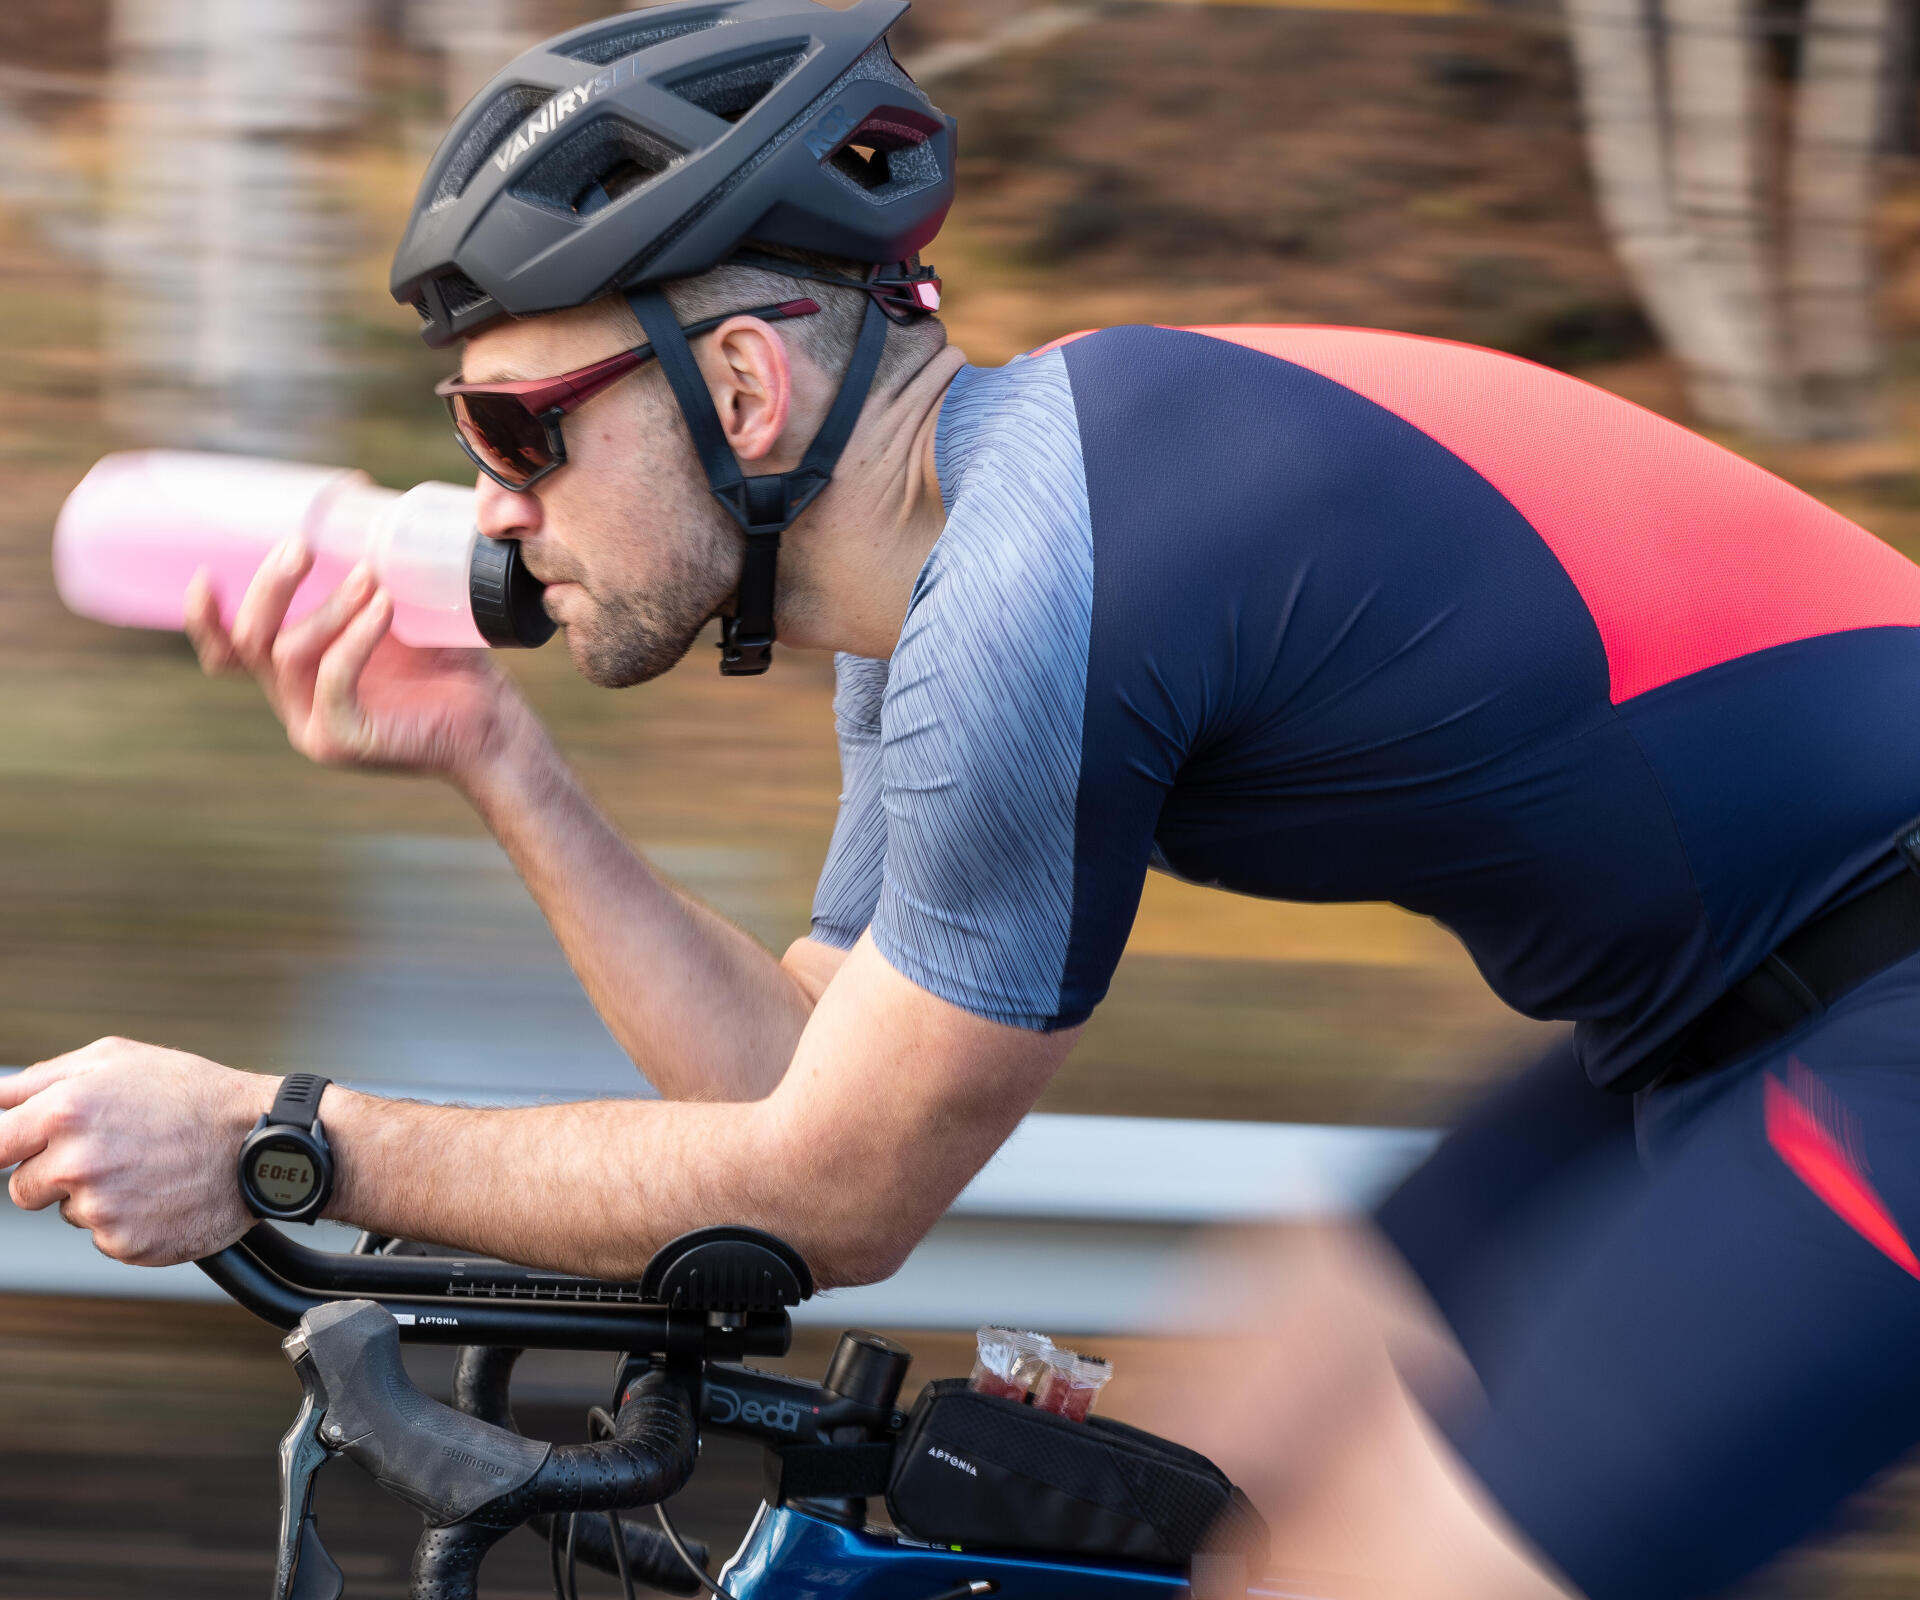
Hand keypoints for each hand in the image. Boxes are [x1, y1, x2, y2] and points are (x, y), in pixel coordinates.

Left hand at [0, 1040, 276, 1264]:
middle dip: (56, 1173)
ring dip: (96, 1196)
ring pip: (68, 1212)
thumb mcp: (118, 1058)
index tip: (15, 1152)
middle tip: (110, 1152)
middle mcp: (77, 1162)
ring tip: (147, 1168)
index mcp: (66, 1111)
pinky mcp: (125, 1243)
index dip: (5, 1149)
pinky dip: (127, 1220)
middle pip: (23, 1188)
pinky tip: (160, 1193)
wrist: (261, 1140)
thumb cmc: (195, 1095)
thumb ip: (43, 1079)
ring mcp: (101, 1208)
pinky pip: (104, 1236)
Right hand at [185, 536, 535, 788]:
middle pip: (249, 642)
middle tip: (299, 547)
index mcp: (297, 675)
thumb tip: (357, 494)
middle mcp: (295, 701)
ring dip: (328, 606)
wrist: (493, 723)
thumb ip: (364, 573)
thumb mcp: (398, 610)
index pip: (228, 652)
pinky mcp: (343, 741)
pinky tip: (384, 608)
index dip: (206, 619)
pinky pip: (333, 680)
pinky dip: (355, 639)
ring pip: (290, 654)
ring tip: (369, 576)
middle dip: (270, 589)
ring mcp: (314, 726)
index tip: (205, 573)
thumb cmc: (450, 665)